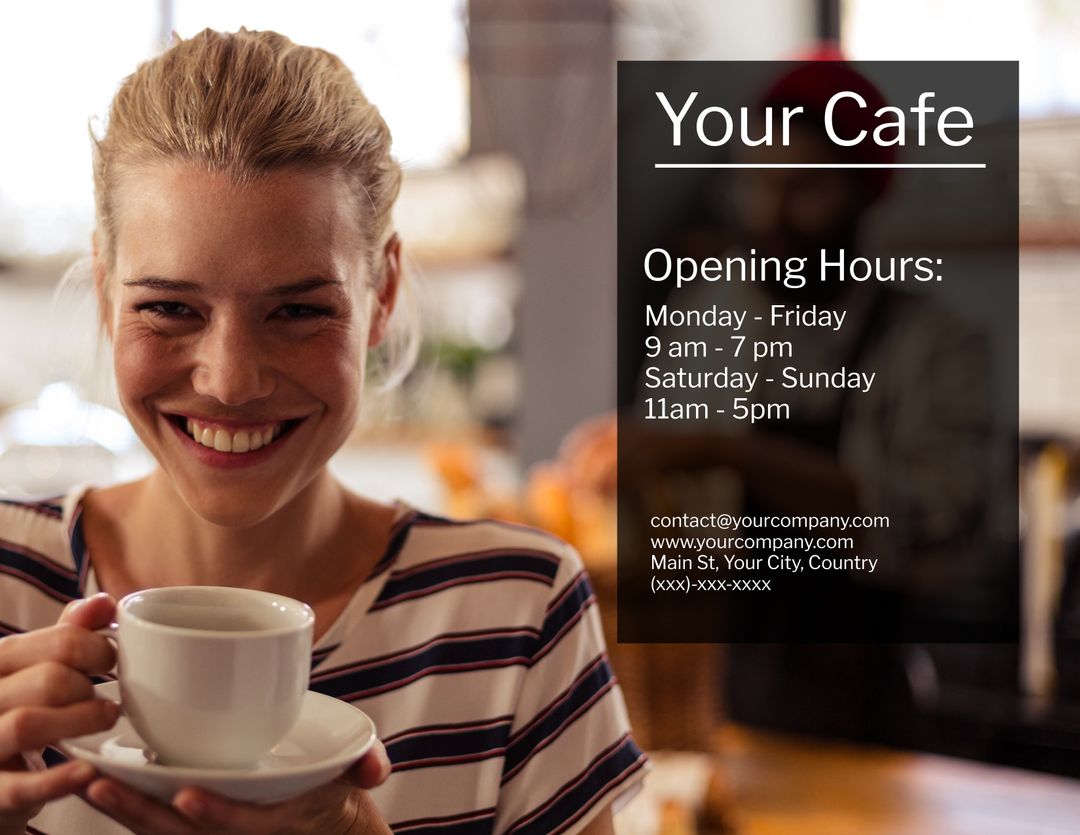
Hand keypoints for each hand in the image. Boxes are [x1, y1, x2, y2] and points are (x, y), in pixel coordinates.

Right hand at [0, 594, 119, 833]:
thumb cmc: (17, 712)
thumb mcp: (33, 669)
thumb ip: (65, 635)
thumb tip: (103, 602)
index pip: (59, 642)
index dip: (99, 649)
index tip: (112, 662)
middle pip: (50, 680)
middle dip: (90, 688)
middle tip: (109, 700)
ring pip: (28, 723)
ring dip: (81, 722)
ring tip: (105, 721)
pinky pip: (18, 787)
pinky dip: (57, 780)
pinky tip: (86, 771)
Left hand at [82, 740, 392, 833]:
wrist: (319, 828)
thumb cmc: (328, 793)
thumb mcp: (353, 780)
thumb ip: (365, 765)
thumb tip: (377, 769)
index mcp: (277, 821)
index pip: (247, 825)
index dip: (219, 813)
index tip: (188, 793)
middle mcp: (238, 833)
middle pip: (184, 834)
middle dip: (143, 813)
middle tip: (103, 783)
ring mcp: (213, 833)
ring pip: (161, 832)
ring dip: (123, 810)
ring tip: (86, 781)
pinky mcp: (192, 828)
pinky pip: (155, 827)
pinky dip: (125, 809)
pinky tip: (94, 784)